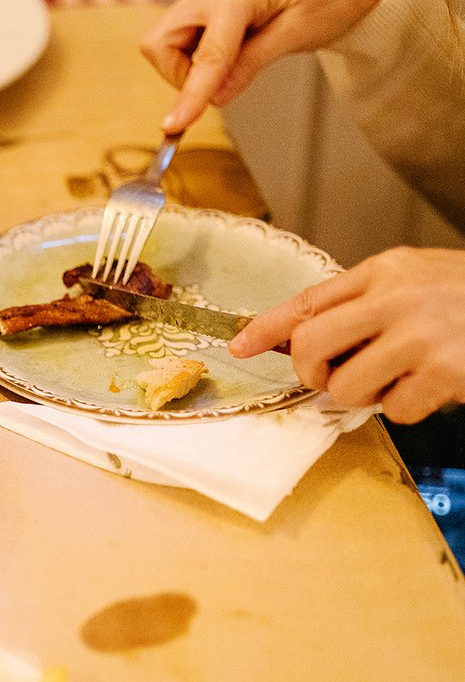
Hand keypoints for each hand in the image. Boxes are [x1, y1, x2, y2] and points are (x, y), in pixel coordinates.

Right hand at [142, 0, 389, 132]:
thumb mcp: (297, 35)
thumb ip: (250, 64)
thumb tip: (214, 99)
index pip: (206, 53)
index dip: (191, 92)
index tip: (174, 125)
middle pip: (160, 44)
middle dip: (181, 74)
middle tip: (222, 82)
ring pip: (165, 45)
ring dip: (189, 67)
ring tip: (237, 60)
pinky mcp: (203, 4)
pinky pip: (179, 41)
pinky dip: (196, 59)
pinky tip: (231, 53)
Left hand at [229, 248, 464, 422]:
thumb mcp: (417, 280)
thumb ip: (364, 303)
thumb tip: (300, 339)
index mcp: (387, 270)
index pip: (308, 300)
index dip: (266, 328)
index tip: (238, 347)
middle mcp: (399, 296)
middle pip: (311, 345)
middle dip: (312, 372)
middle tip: (333, 377)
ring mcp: (422, 334)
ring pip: (346, 387)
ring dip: (364, 396)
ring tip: (397, 378)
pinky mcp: (446, 370)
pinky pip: (395, 411)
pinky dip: (408, 409)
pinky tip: (432, 386)